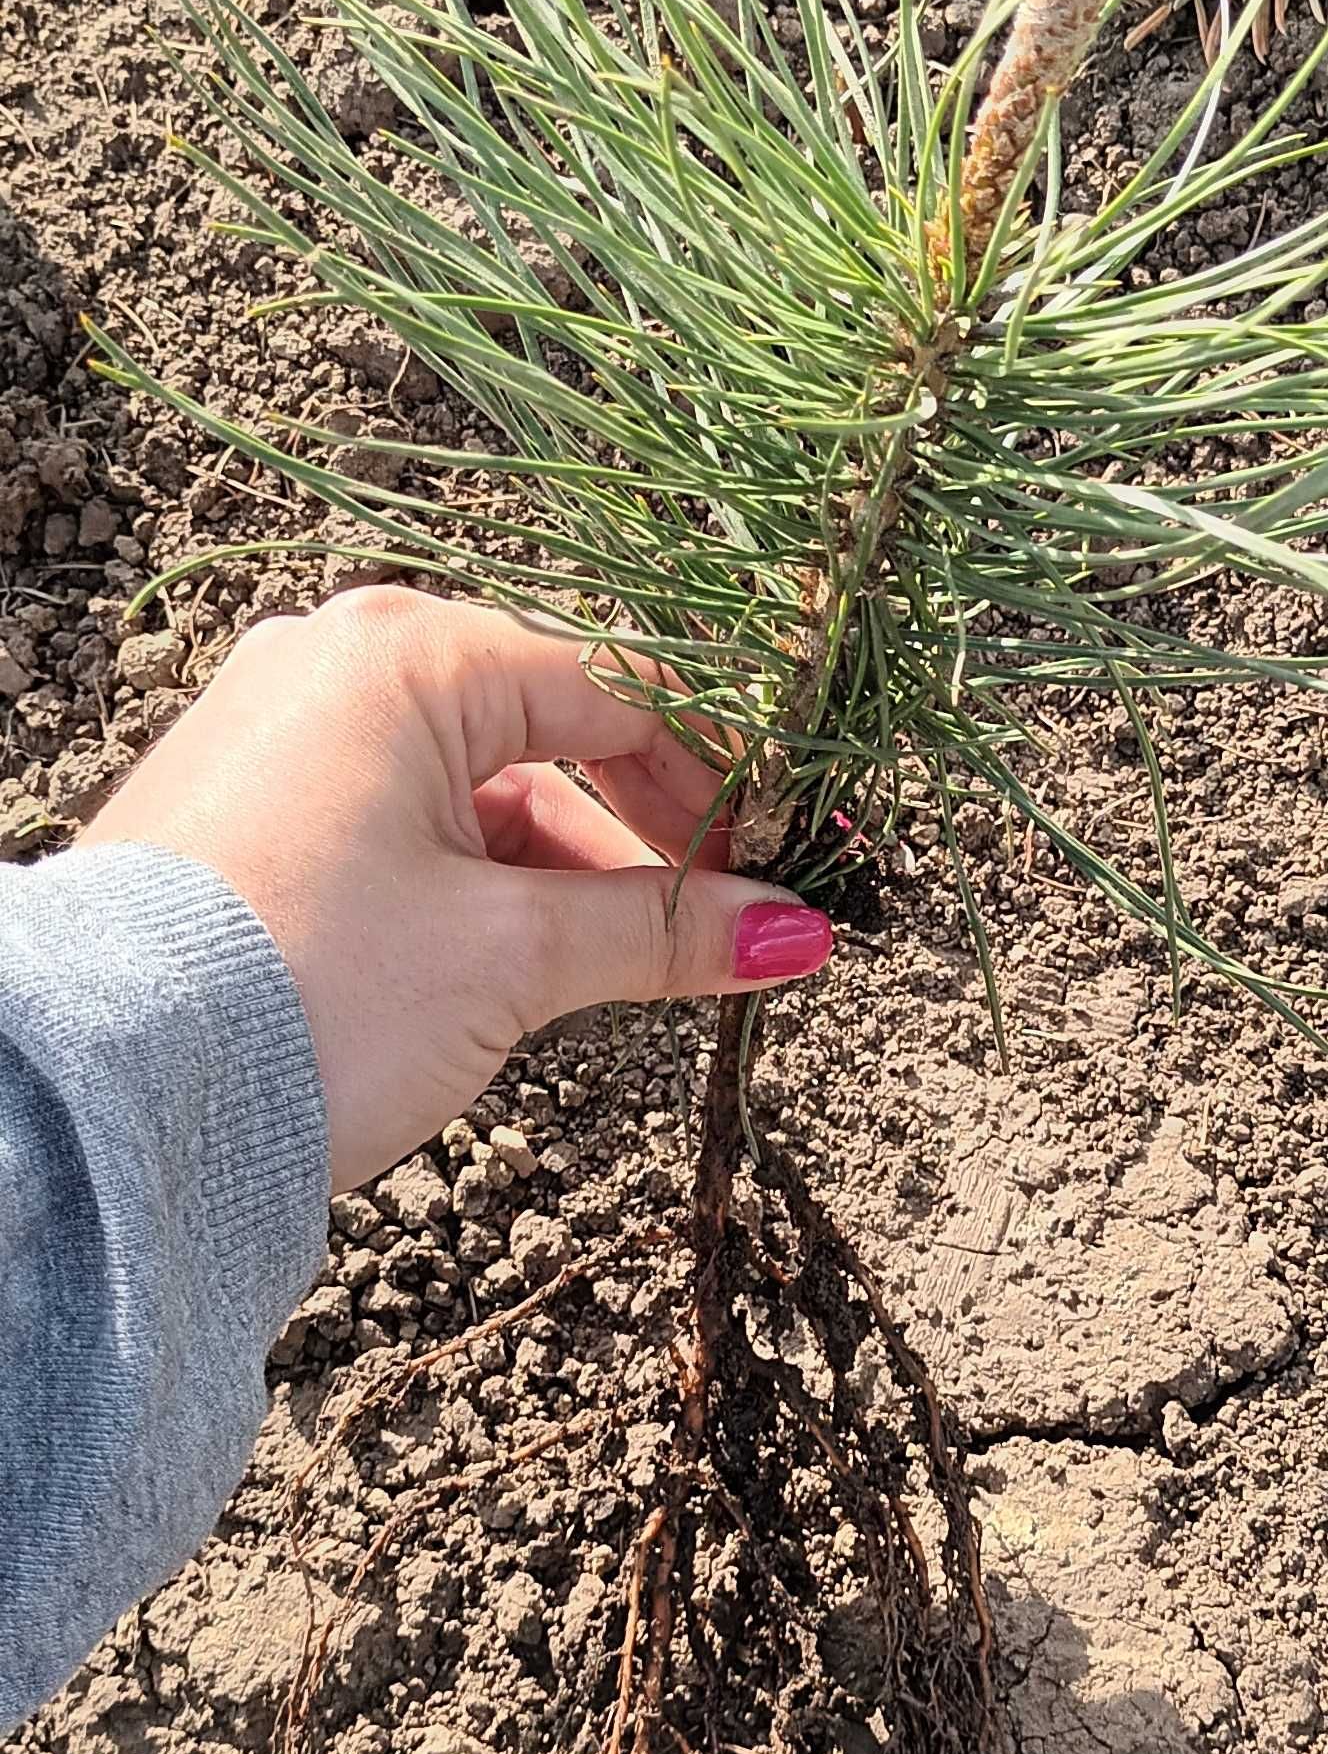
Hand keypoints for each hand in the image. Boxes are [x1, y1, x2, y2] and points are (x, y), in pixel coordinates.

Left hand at [88, 588, 830, 1191]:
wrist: (108, 1100)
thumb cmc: (309, 992)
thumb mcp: (511, 959)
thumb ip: (660, 929)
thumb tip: (793, 931)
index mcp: (406, 654)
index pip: (618, 685)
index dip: (719, 775)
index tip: (783, 858)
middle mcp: (335, 665)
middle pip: (549, 727)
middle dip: (647, 828)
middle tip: (732, 915)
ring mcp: (282, 734)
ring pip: (477, 786)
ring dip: (566, 870)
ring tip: (636, 967)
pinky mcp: (249, 811)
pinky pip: (404, 822)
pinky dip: (481, 882)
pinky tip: (533, 964)